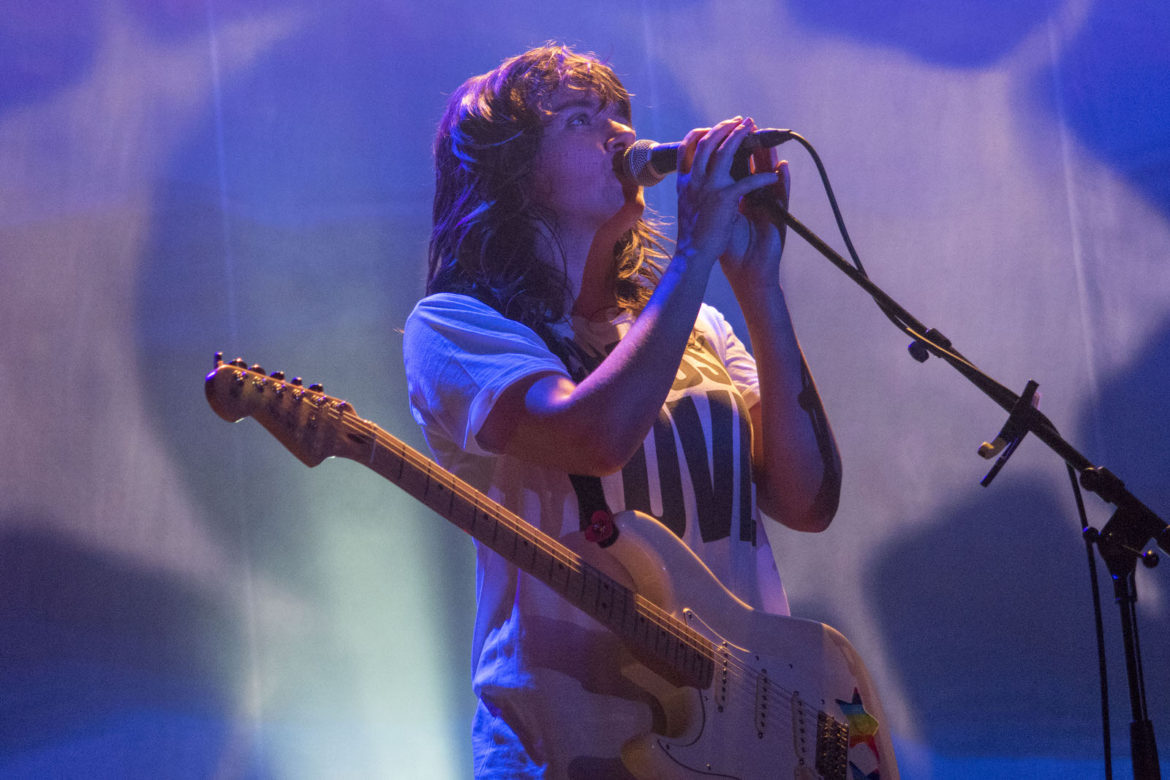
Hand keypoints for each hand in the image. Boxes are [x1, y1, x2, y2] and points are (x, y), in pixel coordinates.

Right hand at [674, 117, 785, 271]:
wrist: (693, 254)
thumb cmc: (692, 235)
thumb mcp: (686, 205)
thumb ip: (691, 189)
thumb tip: (697, 177)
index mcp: (684, 182)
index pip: (685, 148)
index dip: (698, 134)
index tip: (710, 128)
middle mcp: (694, 180)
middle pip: (707, 142)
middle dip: (724, 127)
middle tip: (739, 120)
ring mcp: (708, 188)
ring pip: (724, 151)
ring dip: (740, 136)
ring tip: (752, 127)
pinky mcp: (725, 199)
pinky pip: (747, 181)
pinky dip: (762, 177)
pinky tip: (772, 175)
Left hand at [719, 121, 790, 293]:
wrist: (747, 272)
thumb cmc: (730, 248)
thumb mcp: (718, 219)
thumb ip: (713, 200)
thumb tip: (696, 181)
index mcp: (739, 198)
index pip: (737, 168)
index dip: (733, 150)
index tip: (725, 132)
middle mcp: (755, 199)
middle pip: (754, 167)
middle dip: (751, 147)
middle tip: (747, 127)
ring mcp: (768, 207)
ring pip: (769, 177)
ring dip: (769, 158)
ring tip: (768, 140)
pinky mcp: (778, 219)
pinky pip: (782, 197)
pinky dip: (783, 182)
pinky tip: (782, 170)